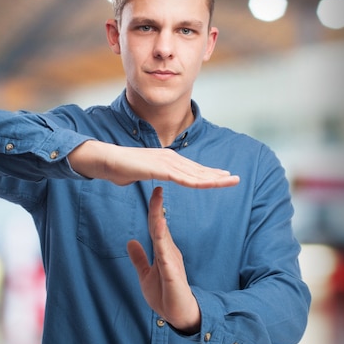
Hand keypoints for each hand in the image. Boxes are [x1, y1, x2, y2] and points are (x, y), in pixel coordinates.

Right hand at [69, 140, 238, 187]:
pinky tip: (209, 185)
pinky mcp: (160, 168)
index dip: (207, 173)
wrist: (107, 160)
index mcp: (166, 159)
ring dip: (214, 178)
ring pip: (194, 174)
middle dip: (217, 175)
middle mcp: (170, 158)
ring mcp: (166, 162)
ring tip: (230, 181)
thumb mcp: (140, 174)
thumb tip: (150, 182)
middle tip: (235, 179)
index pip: (191, 169)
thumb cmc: (120, 168)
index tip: (222, 177)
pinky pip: (183, 178)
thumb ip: (150, 176)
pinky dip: (198, 182)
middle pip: (197, 169)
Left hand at [127, 186, 200, 332]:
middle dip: (157, 207)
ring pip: (163, 235)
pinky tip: (159, 226)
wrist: (178, 314)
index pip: (156, 226)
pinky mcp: (172, 271)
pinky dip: (161, 239)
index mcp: (163, 251)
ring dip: (159, 218)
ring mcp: (171, 260)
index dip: (154, 210)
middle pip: (160, 225)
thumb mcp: (145, 274)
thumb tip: (130, 241)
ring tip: (157, 200)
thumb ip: (139, 258)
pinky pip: (164, 252)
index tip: (154, 193)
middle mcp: (168, 252)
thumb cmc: (165, 295)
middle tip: (157, 188)